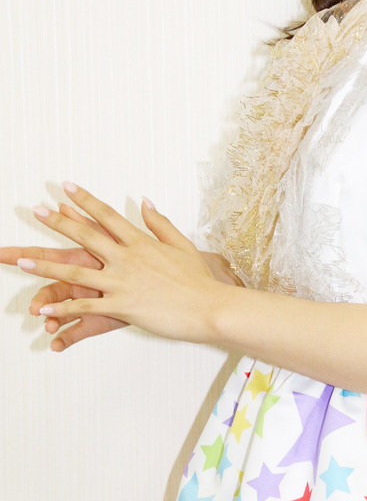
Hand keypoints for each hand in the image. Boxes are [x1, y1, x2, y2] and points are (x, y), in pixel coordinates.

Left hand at [11, 184, 224, 345]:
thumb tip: (145, 201)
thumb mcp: (181, 244)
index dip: (85, 201)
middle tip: (36, 211)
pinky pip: (86, 308)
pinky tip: (44, 313)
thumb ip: (159, 223)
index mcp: (140, 242)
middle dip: (58, 223)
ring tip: (22, 262)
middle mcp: (127, 258)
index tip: (67, 187)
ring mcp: (122, 282)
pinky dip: (64, 310)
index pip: (106, 216)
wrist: (208, 306)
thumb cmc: (198, 279)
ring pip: (76, 274)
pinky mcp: (121, 306)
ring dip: (46, 268)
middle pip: (85, 237)